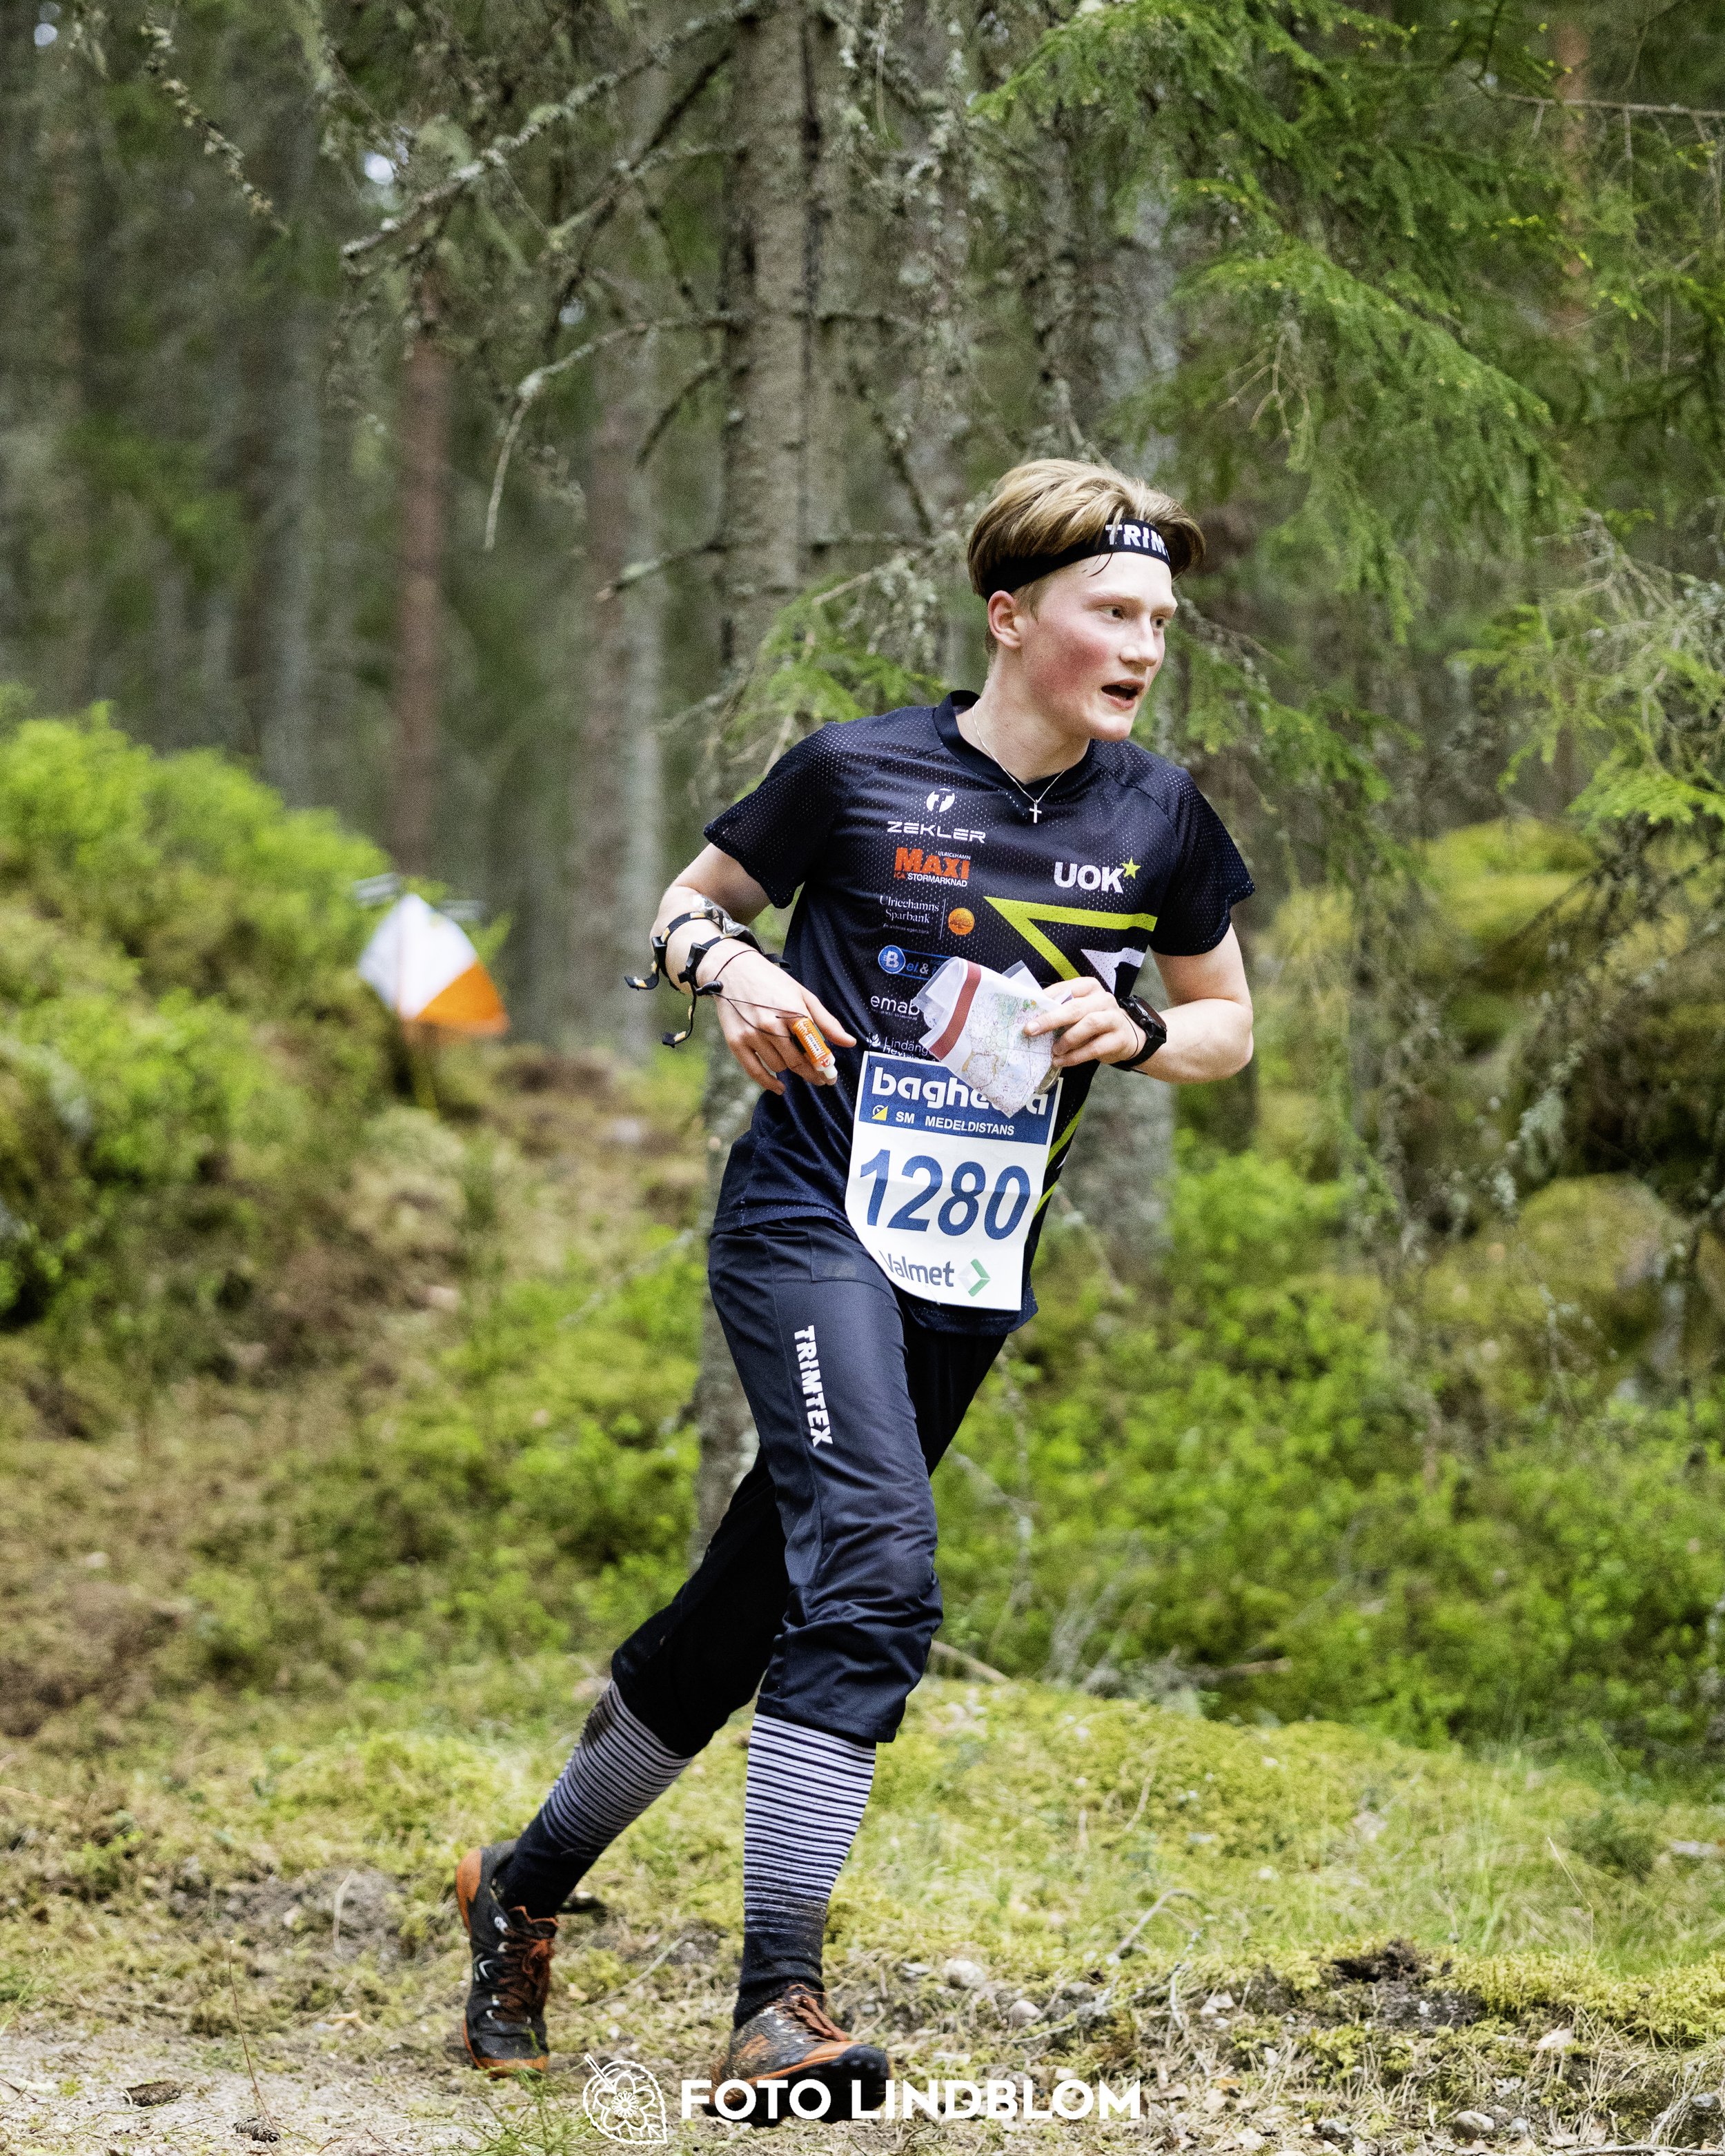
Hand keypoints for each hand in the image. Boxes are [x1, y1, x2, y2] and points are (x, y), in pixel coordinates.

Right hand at [702, 946, 855, 1093]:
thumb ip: (826, 1021)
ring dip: (789, 1068)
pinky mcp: (736, 1042)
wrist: (732, 971)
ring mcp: (752, 1035)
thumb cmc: (772, 981)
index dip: (825, 1066)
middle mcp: (772, 1025)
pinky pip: (755, 1072)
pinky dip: (769, 1083)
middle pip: (797, 1063)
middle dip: (812, 1074)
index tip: (831, 1075)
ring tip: (793, 1061)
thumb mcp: (803, 995)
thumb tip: (849, 1043)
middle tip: (820, 1079)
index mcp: (793, 1012)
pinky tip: (779, 1087)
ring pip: (779, 1067)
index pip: (815, 1048)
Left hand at [1021, 976, 1147, 1069]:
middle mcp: (1103, 999)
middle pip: (1076, 1007)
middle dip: (1051, 1019)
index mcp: (1090, 987)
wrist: (1126, 1037)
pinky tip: (1062, 1061)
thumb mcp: (1079, 1011)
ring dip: (1067, 1039)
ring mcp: (1114, 1018)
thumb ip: (1060, 1010)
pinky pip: (1095, 1047)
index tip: (1028, 1009)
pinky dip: (1076, 1056)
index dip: (1046, 999)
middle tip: (1031, 1030)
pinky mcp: (1119, 1038)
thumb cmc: (1094, 1021)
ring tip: (1053, 1050)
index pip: (1066, 988)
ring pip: (1089, 1024)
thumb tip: (1032, 1019)